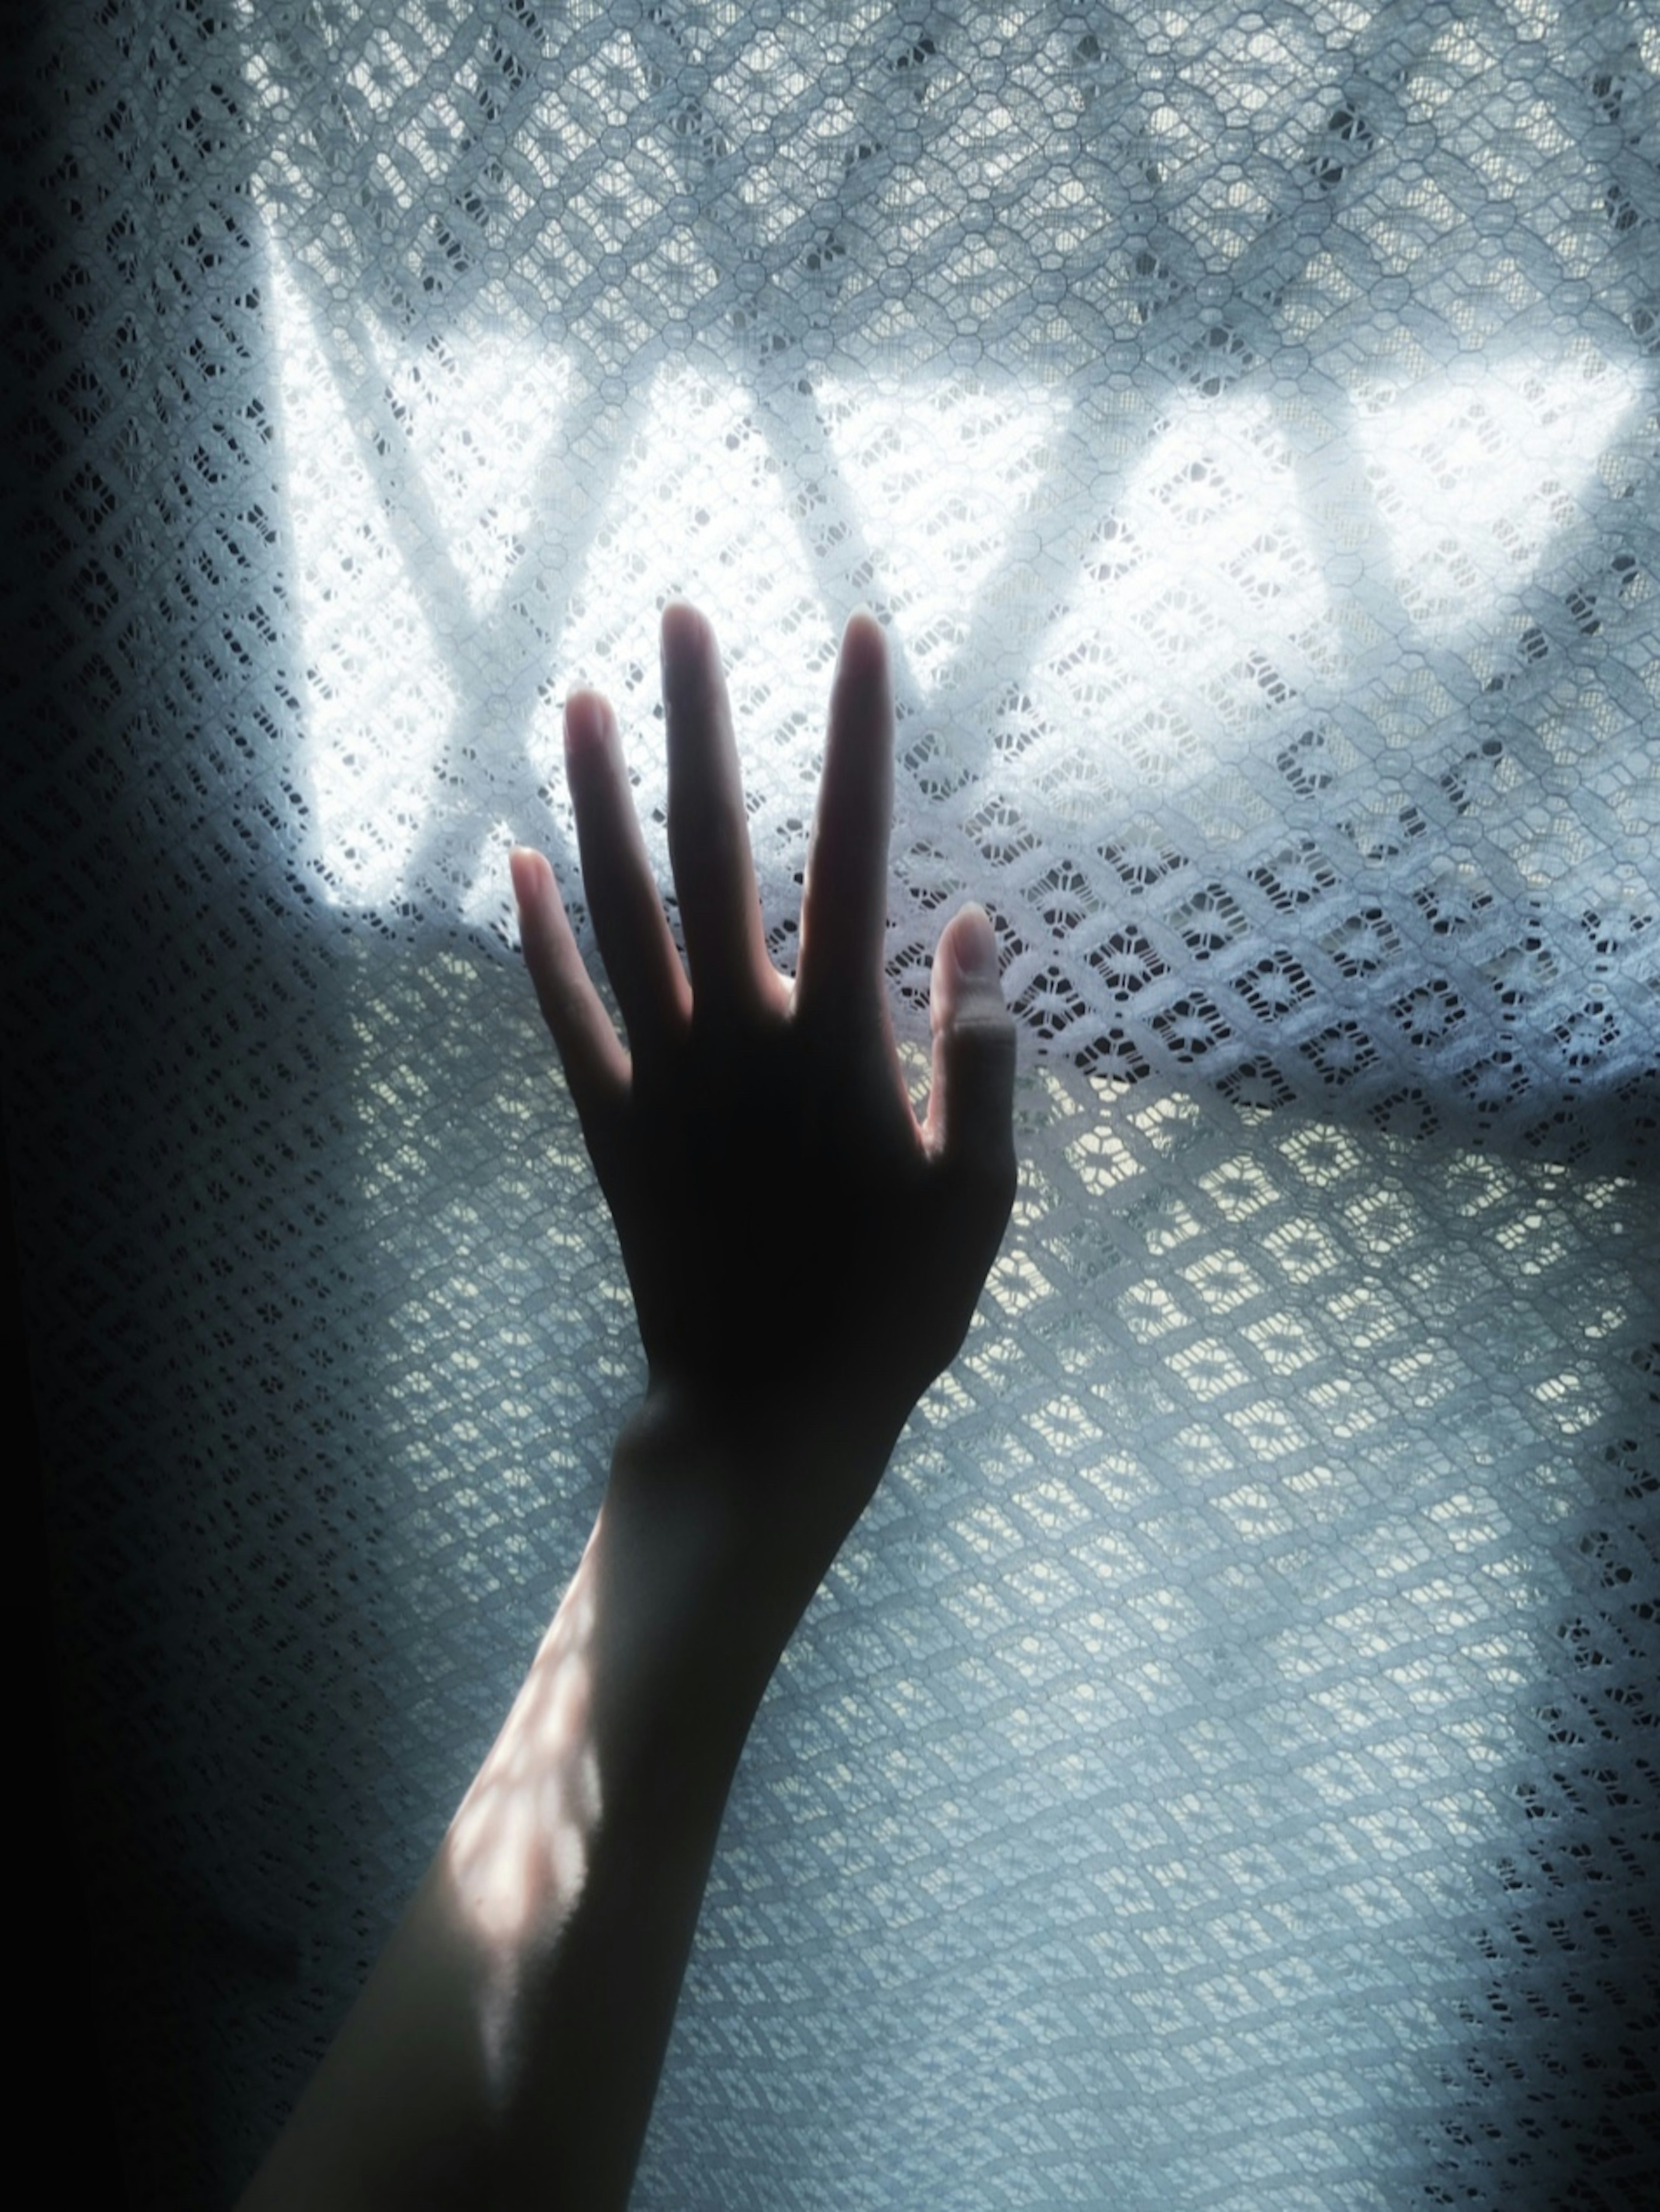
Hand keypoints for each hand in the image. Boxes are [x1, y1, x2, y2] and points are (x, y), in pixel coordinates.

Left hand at [511, 602, 1015, 1583]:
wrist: (764, 1416)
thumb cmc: (890, 1314)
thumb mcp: (979, 1195)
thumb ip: (979, 1056)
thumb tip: (972, 925)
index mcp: (837, 1038)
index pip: (855, 849)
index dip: (858, 736)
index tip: (858, 636)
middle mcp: (738, 1029)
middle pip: (714, 844)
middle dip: (699, 721)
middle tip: (679, 614)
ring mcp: (663, 1071)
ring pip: (619, 905)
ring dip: (597, 796)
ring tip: (573, 698)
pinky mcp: (610, 1120)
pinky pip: (562, 1008)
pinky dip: (536, 935)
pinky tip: (515, 863)